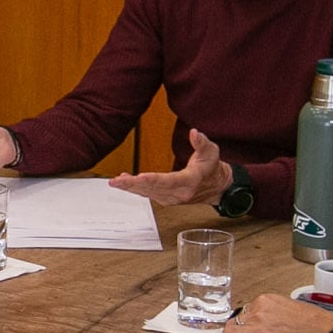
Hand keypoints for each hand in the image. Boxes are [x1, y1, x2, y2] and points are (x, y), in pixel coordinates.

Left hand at [108, 127, 232, 206]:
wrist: (216, 186)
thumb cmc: (212, 167)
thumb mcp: (211, 151)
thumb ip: (202, 142)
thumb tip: (194, 133)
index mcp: (190, 181)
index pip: (169, 181)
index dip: (153, 179)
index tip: (139, 177)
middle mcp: (180, 193)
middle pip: (153, 189)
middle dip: (133, 185)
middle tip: (116, 182)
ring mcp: (172, 198)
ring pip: (148, 193)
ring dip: (131, 188)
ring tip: (115, 182)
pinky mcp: (166, 199)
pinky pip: (148, 194)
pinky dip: (135, 189)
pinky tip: (123, 182)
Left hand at [221, 293, 332, 332]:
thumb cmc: (315, 321)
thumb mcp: (290, 304)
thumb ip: (273, 309)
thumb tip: (265, 317)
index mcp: (266, 300)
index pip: (245, 310)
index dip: (246, 321)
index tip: (251, 327)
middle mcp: (259, 312)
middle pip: (234, 321)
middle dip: (237, 330)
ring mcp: (259, 329)